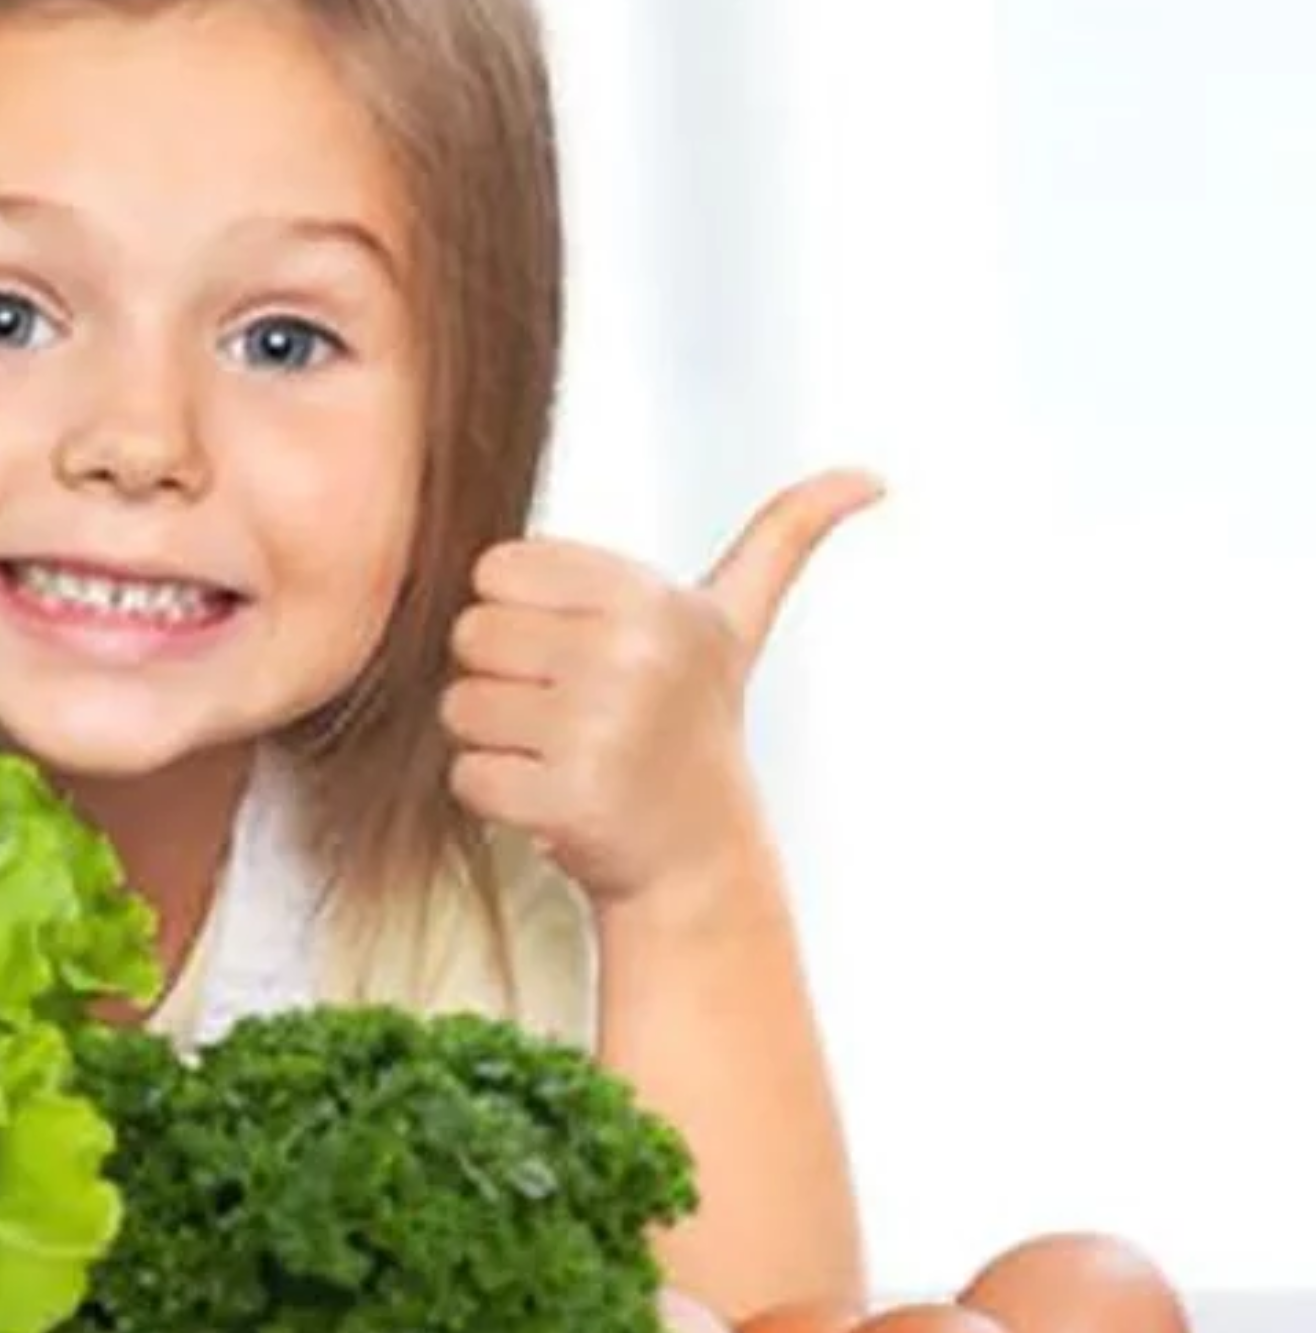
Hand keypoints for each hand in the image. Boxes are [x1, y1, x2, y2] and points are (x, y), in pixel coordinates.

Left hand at [440, 469, 881, 910]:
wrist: (699, 856)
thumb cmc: (692, 724)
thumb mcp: (734, 623)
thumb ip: (783, 537)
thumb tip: (871, 476)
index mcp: (653, 600)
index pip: (498, 570)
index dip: (522, 614)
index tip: (580, 652)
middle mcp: (632, 656)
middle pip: (471, 635)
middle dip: (504, 678)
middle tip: (568, 712)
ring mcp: (599, 730)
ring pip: (460, 706)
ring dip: (495, 739)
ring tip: (561, 753)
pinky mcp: (565, 800)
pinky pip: (465, 775)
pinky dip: (493, 795)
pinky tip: (551, 797)